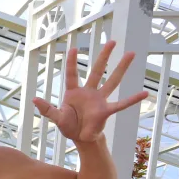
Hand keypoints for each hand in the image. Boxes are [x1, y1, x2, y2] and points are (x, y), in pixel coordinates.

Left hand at [33, 40, 147, 142]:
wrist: (80, 137)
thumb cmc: (68, 125)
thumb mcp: (56, 117)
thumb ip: (46, 109)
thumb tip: (33, 99)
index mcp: (74, 93)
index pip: (72, 75)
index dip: (72, 63)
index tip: (73, 48)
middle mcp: (89, 92)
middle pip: (96, 71)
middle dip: (103, 57)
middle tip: (112, 41)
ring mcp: (99, 100)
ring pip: (112, 81)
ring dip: (121, 68)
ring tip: (131, 53)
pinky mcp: (106, 110)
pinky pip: (121, 104)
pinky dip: (132, 99)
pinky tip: (145, 93)